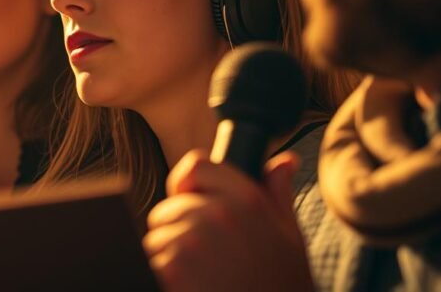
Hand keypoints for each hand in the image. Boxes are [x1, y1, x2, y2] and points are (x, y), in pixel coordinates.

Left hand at [143, 150, 312, 291]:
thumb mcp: (290, 237)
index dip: (189, 186)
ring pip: (155, 239)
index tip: (193, 205)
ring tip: (199, 277)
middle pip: (168, 209)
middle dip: (177, 231)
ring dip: (168, 258)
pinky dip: (161, 277)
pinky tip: (189, 287)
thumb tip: (284, 161)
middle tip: (204, 260)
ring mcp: (191, 241)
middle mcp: (217, 214)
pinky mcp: (172, 269)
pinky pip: (150, 263)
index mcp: (246, 200)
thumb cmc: (282, 284)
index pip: (195, 166)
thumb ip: (278, 194)